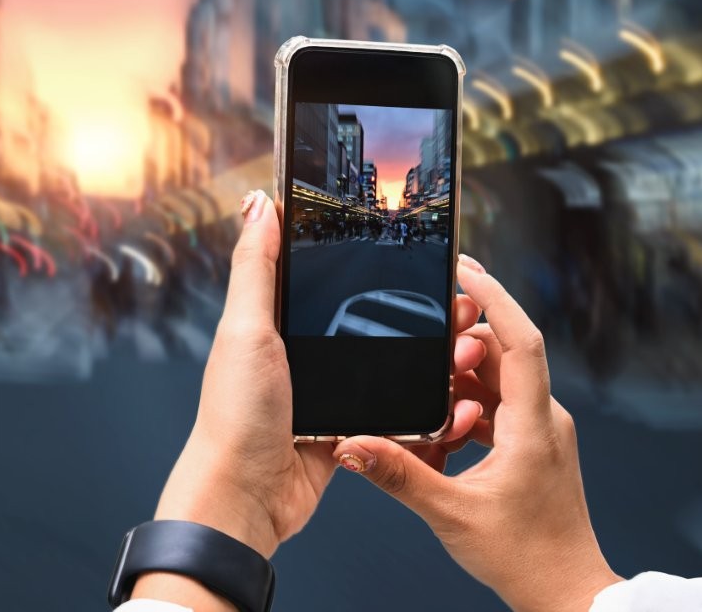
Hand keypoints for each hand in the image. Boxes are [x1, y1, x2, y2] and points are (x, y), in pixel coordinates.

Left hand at [133, 191, 483, 609]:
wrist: (248, 497)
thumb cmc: (236, 415)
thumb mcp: (245, 329)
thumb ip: (255, 267)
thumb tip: (259, 203)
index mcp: (271, 323)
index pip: (319, 274)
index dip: (360, 255)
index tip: (405, 237)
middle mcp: (298, 353)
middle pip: (365, 316)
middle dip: (413, 307)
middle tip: (456, 299)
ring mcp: (324, 391)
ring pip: (386, 361)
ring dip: (425, 355)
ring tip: (465, 342)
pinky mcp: (345, 428)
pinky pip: (390, 409)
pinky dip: (419, 403)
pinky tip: (451, 392)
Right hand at [333, 255, 621, 611]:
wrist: (564, 592)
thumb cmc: (524, 557)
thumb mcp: (450, 514)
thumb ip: (399, 474)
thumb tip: (352, 445)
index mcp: (533, 426)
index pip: (522, 341)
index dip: (496, 299)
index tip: (466, 268)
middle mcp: (544, 420)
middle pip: (505, 353)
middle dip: (464, 335)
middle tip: (425, 324)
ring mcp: (540, 432)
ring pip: (498, 380)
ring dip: (461, 373)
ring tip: (422, 376)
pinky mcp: (532, 446)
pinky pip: (498, 406)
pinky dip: (466, 402)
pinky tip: (436, 420)